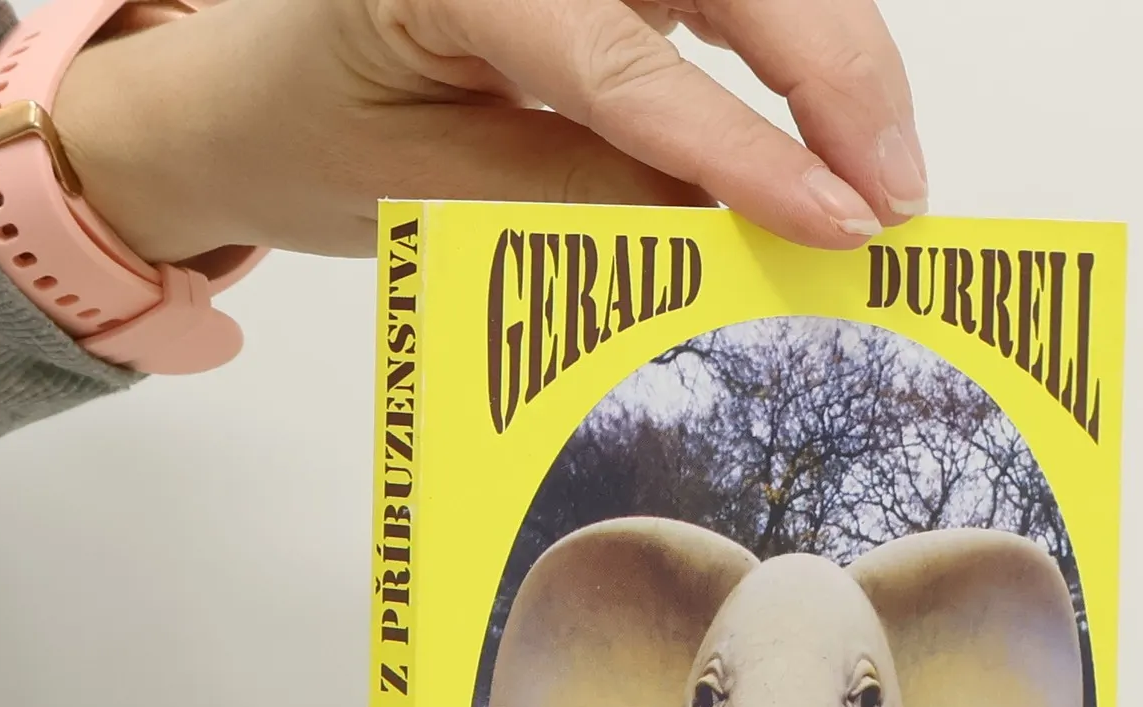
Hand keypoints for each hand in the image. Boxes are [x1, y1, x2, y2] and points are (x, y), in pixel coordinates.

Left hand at [51, 0, 927, 263]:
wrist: (248, 86)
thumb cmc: (315, 137)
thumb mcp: (437, 194)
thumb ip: (586, 197)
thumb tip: (738, 224)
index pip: (627, 61)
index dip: (747, 145)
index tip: (838, 217)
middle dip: (835, 75)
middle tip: (895, 198)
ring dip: (837, 58)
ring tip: (885, 173)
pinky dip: (799, 48)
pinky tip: (838, 125)